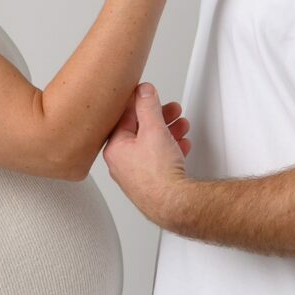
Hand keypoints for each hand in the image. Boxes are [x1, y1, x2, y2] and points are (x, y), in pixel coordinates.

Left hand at [103, 83, 189, 223]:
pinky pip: (158, 160)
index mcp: (114, 149)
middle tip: (171, 110)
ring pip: (150, 145)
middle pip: (139, 131)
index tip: (150, 94)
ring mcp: (135, 175)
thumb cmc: (159, 175)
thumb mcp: (153, 129)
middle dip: (158, 118)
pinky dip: (169, 150)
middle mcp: (121, 163)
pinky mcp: (150, 183)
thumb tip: (143, 91)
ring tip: (180, 126)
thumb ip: (148, 106)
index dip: (140, 102)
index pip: (124, 117)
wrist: (173, 203)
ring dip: (167, 132)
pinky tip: (180, 146)